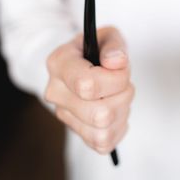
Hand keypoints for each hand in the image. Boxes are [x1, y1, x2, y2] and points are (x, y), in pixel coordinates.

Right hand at [44, 27, 133, 154]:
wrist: (84, 63)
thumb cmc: (97, 49)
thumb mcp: (107, 36)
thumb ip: (114, 46)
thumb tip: (116, 62)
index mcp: (59, 63)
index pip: (86, 85)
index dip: (115, 79)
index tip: (121, 67)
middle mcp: (55, 92)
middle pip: (99, 114)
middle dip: (123, 96)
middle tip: (123, 82)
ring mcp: (63, 115)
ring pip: (102, 132)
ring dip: (122, 113)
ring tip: (119, 95)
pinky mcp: (76, 131)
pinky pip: (103, 143)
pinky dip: (118, 128)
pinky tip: (117, 110)